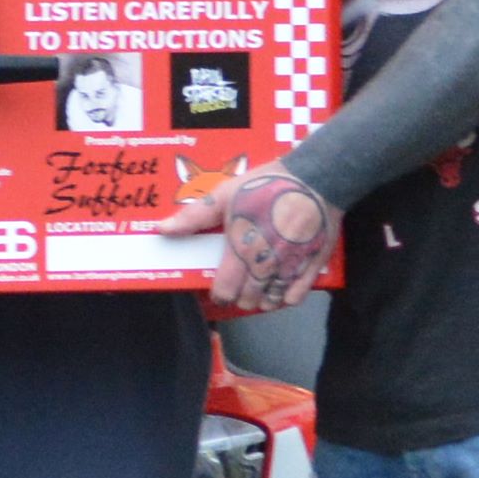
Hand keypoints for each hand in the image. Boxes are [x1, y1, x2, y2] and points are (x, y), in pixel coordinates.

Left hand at [155, 162, 336, 315]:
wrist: (316, 176)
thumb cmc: (267, 185)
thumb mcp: (226, 194)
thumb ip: (194, 216)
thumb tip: (162, 230)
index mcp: (242, 247)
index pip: (225, 289)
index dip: (219, 295)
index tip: (218, 291)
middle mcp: (266, 262)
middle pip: (248, 299)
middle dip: (240, 298)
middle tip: (238, 290)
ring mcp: (291, 266)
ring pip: (272, 300)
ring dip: (262, 301)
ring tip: (258, 293)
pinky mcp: (313, 264)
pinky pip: (298, 295)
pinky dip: (287, 298)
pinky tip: (282, 291)